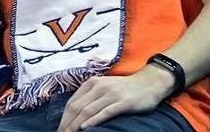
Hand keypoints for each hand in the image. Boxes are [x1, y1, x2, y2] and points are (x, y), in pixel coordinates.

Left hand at [57, 65, 173, 131]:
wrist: (149, 82)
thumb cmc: (125, 88)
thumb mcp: (104, 87)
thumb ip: (91, 97)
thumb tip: (75, 115)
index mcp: (92, 83)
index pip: (72, 103)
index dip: (63, 118)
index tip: (59, 130)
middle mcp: (99, 86)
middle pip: (77, 108)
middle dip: (67, 124)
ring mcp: (111, 94)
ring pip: (88, 111)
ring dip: (76, 125)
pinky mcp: (123, 102)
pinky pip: (105, 112)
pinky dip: (93, 120)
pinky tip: (85, 128)